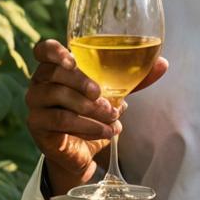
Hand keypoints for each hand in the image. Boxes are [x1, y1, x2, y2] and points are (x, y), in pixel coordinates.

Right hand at [25, 38, 168, 193]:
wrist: (83, 150)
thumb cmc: (96, 112)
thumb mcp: (116, 93)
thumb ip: (135, 78)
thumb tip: (163, 63)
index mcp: (56, 66)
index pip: (44, 50)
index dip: (54, 51)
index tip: (72, 60)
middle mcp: (40, 81)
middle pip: (55, 73)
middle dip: (83, 82)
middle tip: (103, 95)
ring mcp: (35, 103)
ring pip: (59, 97)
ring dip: (90, 108)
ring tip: (113, 118)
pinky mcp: (37, 124)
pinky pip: (61, 120)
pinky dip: (87, 125)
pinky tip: (106, 132)